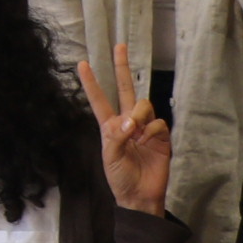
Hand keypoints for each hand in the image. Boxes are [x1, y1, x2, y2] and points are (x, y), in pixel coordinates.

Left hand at [75, 44, 172, 214]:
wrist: (140, 196)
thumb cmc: (120, 177)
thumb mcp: (110, 157)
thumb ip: (116, 136)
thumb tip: (130, 120)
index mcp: (109, 126)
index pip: (99, 99)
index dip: (91, 83)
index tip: (82, 63)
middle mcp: (127, 122)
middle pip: (126, 89)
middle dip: (122, 67)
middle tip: (119, 46)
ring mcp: (145, 128)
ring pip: (144, 104)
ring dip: (139, 113)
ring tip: (135, 131)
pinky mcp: (161, 136)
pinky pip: (158, 122)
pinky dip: (152, 130)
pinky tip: (147, 141)